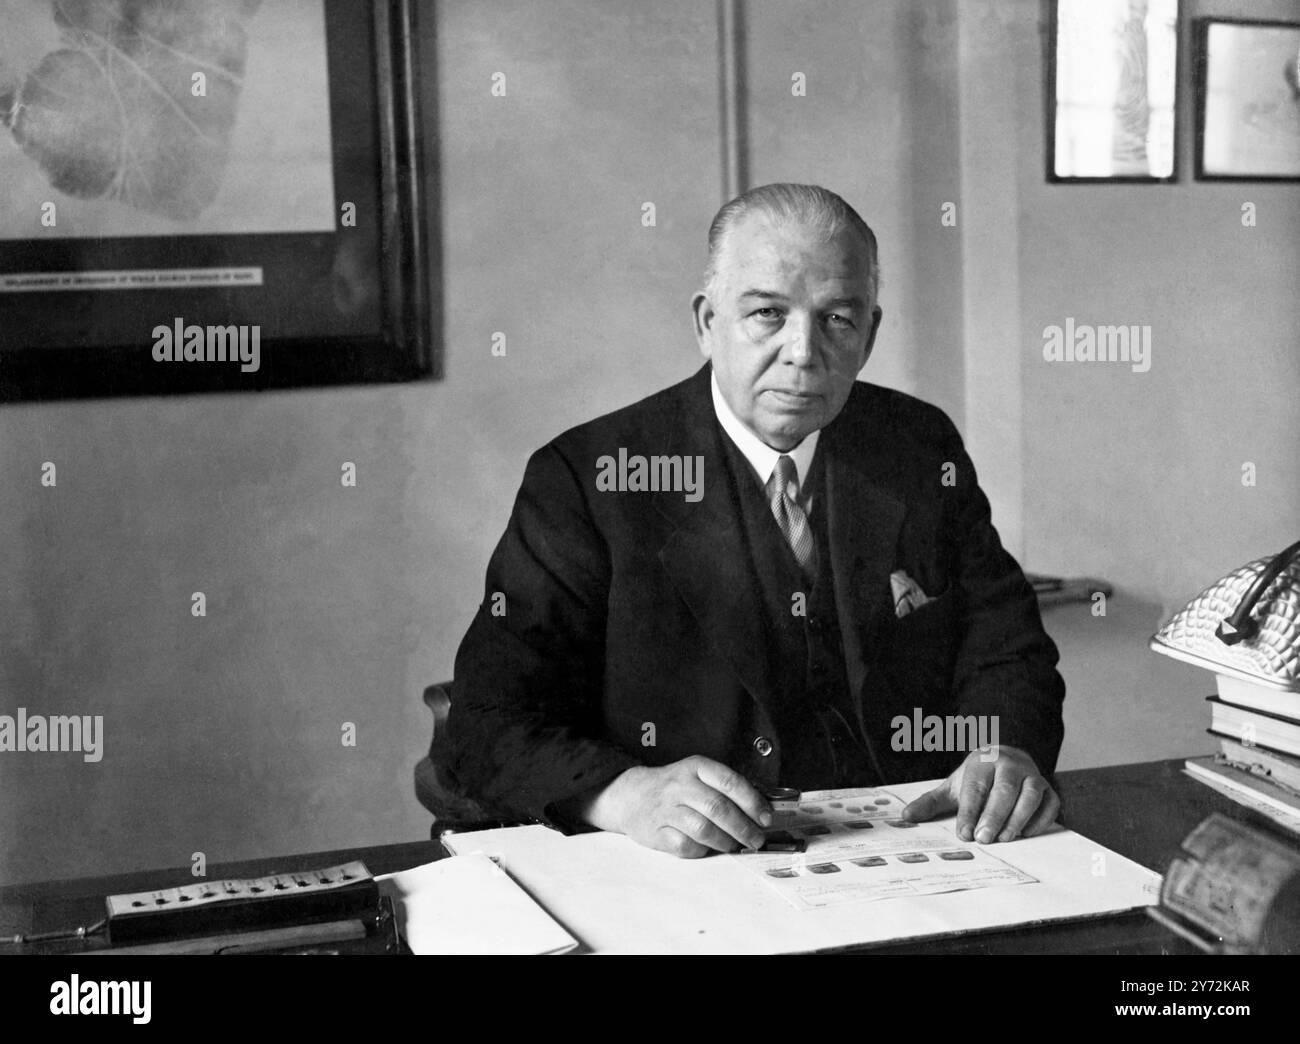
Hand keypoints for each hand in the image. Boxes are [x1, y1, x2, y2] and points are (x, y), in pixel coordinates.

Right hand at [562, 756, 773, 857]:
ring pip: (703, 829)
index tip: (766, 817)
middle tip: (756, 839)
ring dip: (725, 841)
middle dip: (744, 827)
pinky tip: (706, 848)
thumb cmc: (673, 787)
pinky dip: (701, 851)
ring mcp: (667, 809)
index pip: (730, 782)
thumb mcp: (697, 775)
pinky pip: (685, 846)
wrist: (630, 795)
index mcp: (695, 767)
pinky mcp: (657, 832)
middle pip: (718, 808)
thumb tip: (761, 810)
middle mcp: (680, 785)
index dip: (752, 801)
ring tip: (734, 845)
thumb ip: (724, 788)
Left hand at [900, 745, 1058, 843]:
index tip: (964, 834)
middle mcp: (1010, 765)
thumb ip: (930, 802)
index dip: (970, 812)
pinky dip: (1041, 819)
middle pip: (1004, 790)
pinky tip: (1027, 833)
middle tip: (984, 840)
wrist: (1006, 759)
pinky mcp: (1049, 789)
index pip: (976, 787)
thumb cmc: (977, 778)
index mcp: (982, 762)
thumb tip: (906, 817)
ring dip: (1018, 818)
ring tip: (1005, 839)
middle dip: (994, 816)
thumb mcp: (952, 787)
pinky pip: (1050, 803)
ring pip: (1030, 795)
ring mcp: (1032, 776)